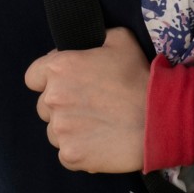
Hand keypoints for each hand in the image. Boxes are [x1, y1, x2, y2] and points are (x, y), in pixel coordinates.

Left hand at [23, 27, 151, 172]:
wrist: (159, 119)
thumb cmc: (140, 78)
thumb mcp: (120, 40)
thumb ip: (95, 37)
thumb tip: (87, 43)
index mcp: (59, 68)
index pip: (33, 76)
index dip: (49, 79)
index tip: (68, 84)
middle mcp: (53, 98)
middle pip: (44, 105)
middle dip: (62, 104)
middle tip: (90, 105)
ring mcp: (60, 130)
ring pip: (54, 130)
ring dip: (70, 128)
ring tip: (97, 124)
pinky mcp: (70, 155)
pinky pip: (66, 152)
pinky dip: (79, 149)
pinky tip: (100, 141)